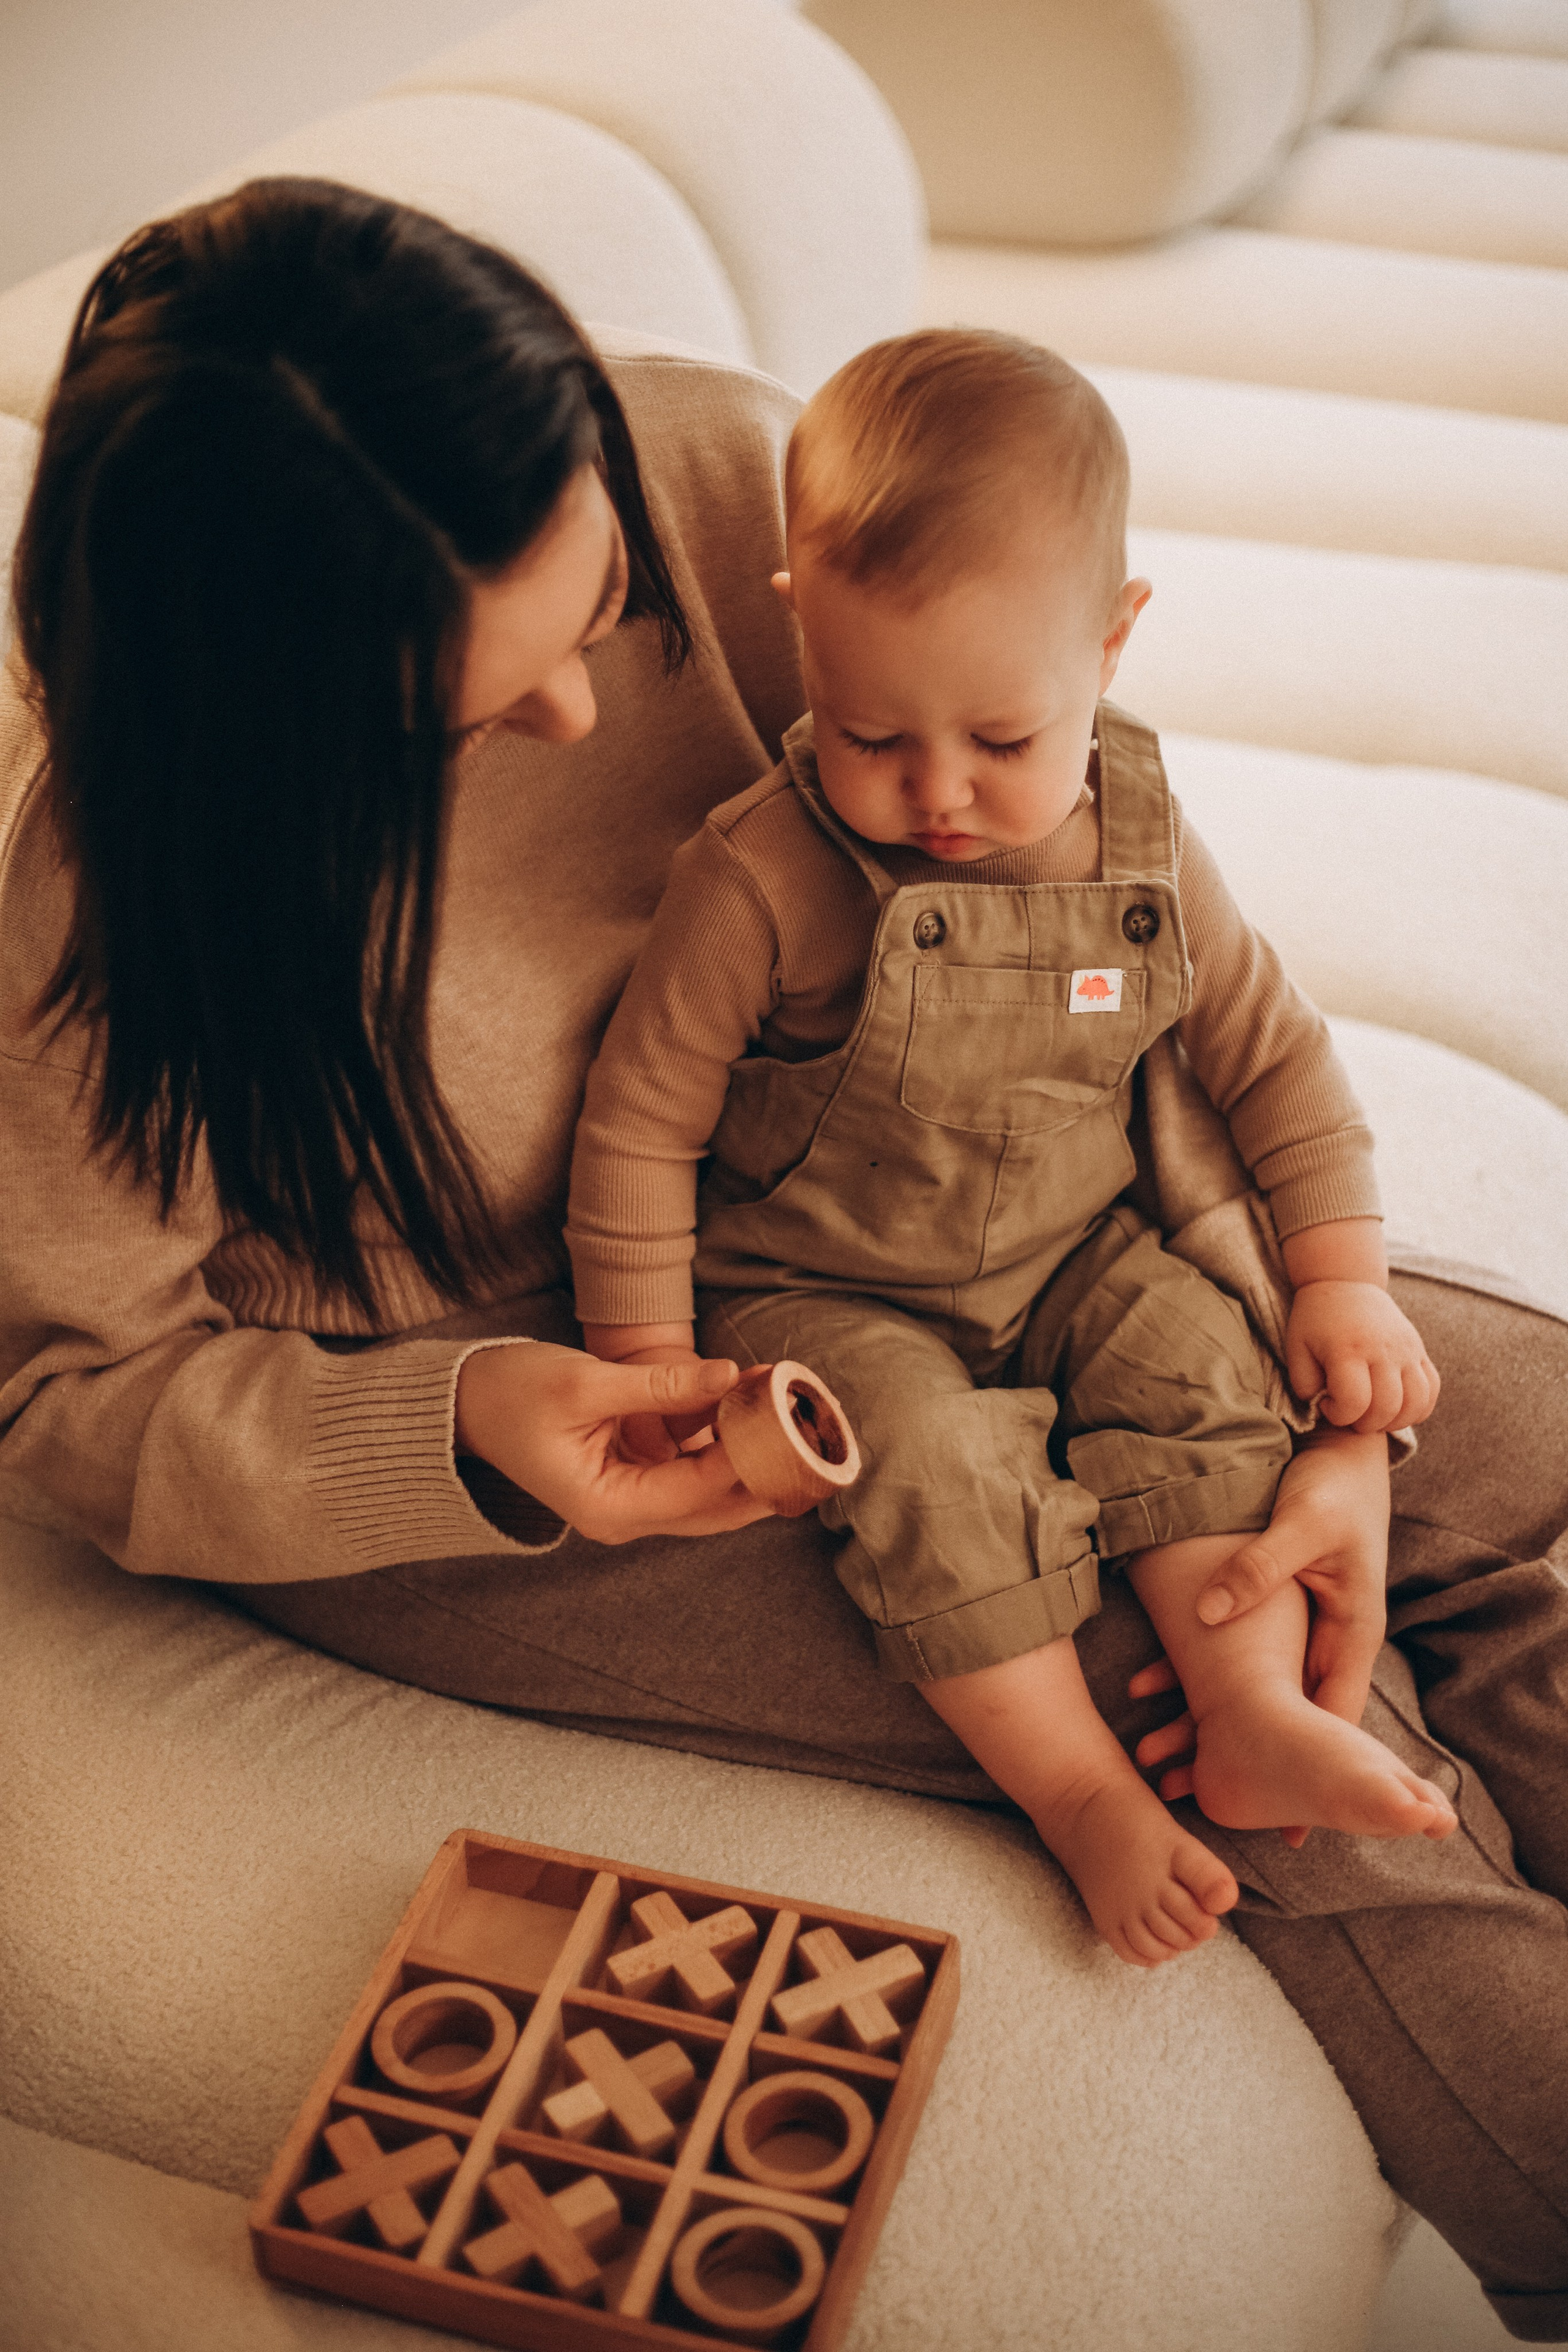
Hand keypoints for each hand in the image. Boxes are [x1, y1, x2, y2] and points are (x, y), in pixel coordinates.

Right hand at [453, 1342, 772, 1542]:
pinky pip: (691, 1472)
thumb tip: (729, 1376)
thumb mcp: (584, 1384)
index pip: (699, 1488)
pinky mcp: (632, 1480)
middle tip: (811, 1428)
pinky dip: (721, 1444)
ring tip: (787, 1407)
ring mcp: (629, 1503)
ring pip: (710, 1493)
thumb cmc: (510, 1394)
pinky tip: (748, 1405)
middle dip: (764, 1468)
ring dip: (748, 1455)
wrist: (463, 1405)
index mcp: (609, 1506)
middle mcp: (625, 1517)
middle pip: (717, 1506)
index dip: (747, 1453)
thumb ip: (659, 1386)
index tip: (784, 1412)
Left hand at [1133, 1429, 1389, 1789]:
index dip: (1311, 1776)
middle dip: (1229, 1755)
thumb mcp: (1301, 1524)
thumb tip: (1206, 1616)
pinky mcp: (1268, 1608)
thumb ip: (1258, 1568)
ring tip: (1150, 1757)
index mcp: (1350, 1633)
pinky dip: (1189, 1674)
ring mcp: (1296, 1629)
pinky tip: (1144, 1687)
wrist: (1340, 1447)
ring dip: (1199, 1721)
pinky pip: (1229, 1655)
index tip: (1285, 1827)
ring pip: (1247, 1692)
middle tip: (1179, 1793)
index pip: (1330, 1721)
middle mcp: (1325, 1640)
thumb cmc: (1333, 1484)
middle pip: (1279, 1717)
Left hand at [1285, 1279, 1438, 1432]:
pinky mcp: (1420, 1351)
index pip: (1354, 1402)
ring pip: (1415, 1404)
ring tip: (1372, 1414)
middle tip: (1349, 1413)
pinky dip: (1418, 1409)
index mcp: (1348, 1348)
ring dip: (1393, 1421)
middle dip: (1364, 1424)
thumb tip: (1327, 1411)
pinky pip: (1432, 1390)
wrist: (1345, 1283)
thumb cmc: (1315, 1321)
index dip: (1338, 1415)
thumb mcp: (1296, 1349)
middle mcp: (1383, 1349)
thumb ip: (1305, 1385)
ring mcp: (1407, 1350)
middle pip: (1386, 1408)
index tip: (1327, 1404)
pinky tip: (1396, 1408)